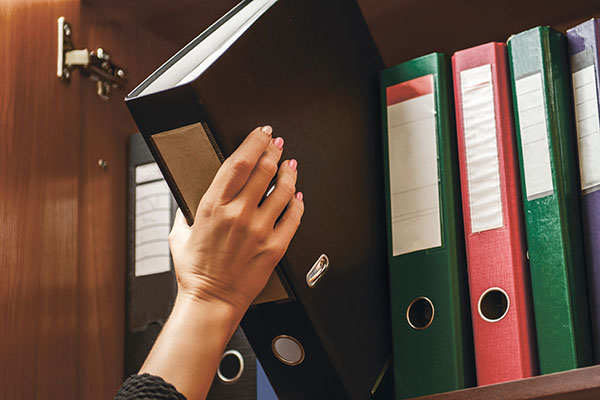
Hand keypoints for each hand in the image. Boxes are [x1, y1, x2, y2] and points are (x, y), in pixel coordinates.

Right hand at [168, 125, 303, 315]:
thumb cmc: (195, 272)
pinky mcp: (274, 247)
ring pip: (283, 190)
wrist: (211, 301)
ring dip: (289, 172)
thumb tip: (187, 201)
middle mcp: (238, 214)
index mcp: (213, 206)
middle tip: (278, 143)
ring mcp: (259, 230)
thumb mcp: (178, 235)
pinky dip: (297, 202)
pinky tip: (296, 195)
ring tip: (290, 165)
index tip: (260, 133)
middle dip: (274, 150)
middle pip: (264, 169)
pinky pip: (293, 217)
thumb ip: (184, 212)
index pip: (239, 162)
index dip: (253, 142)